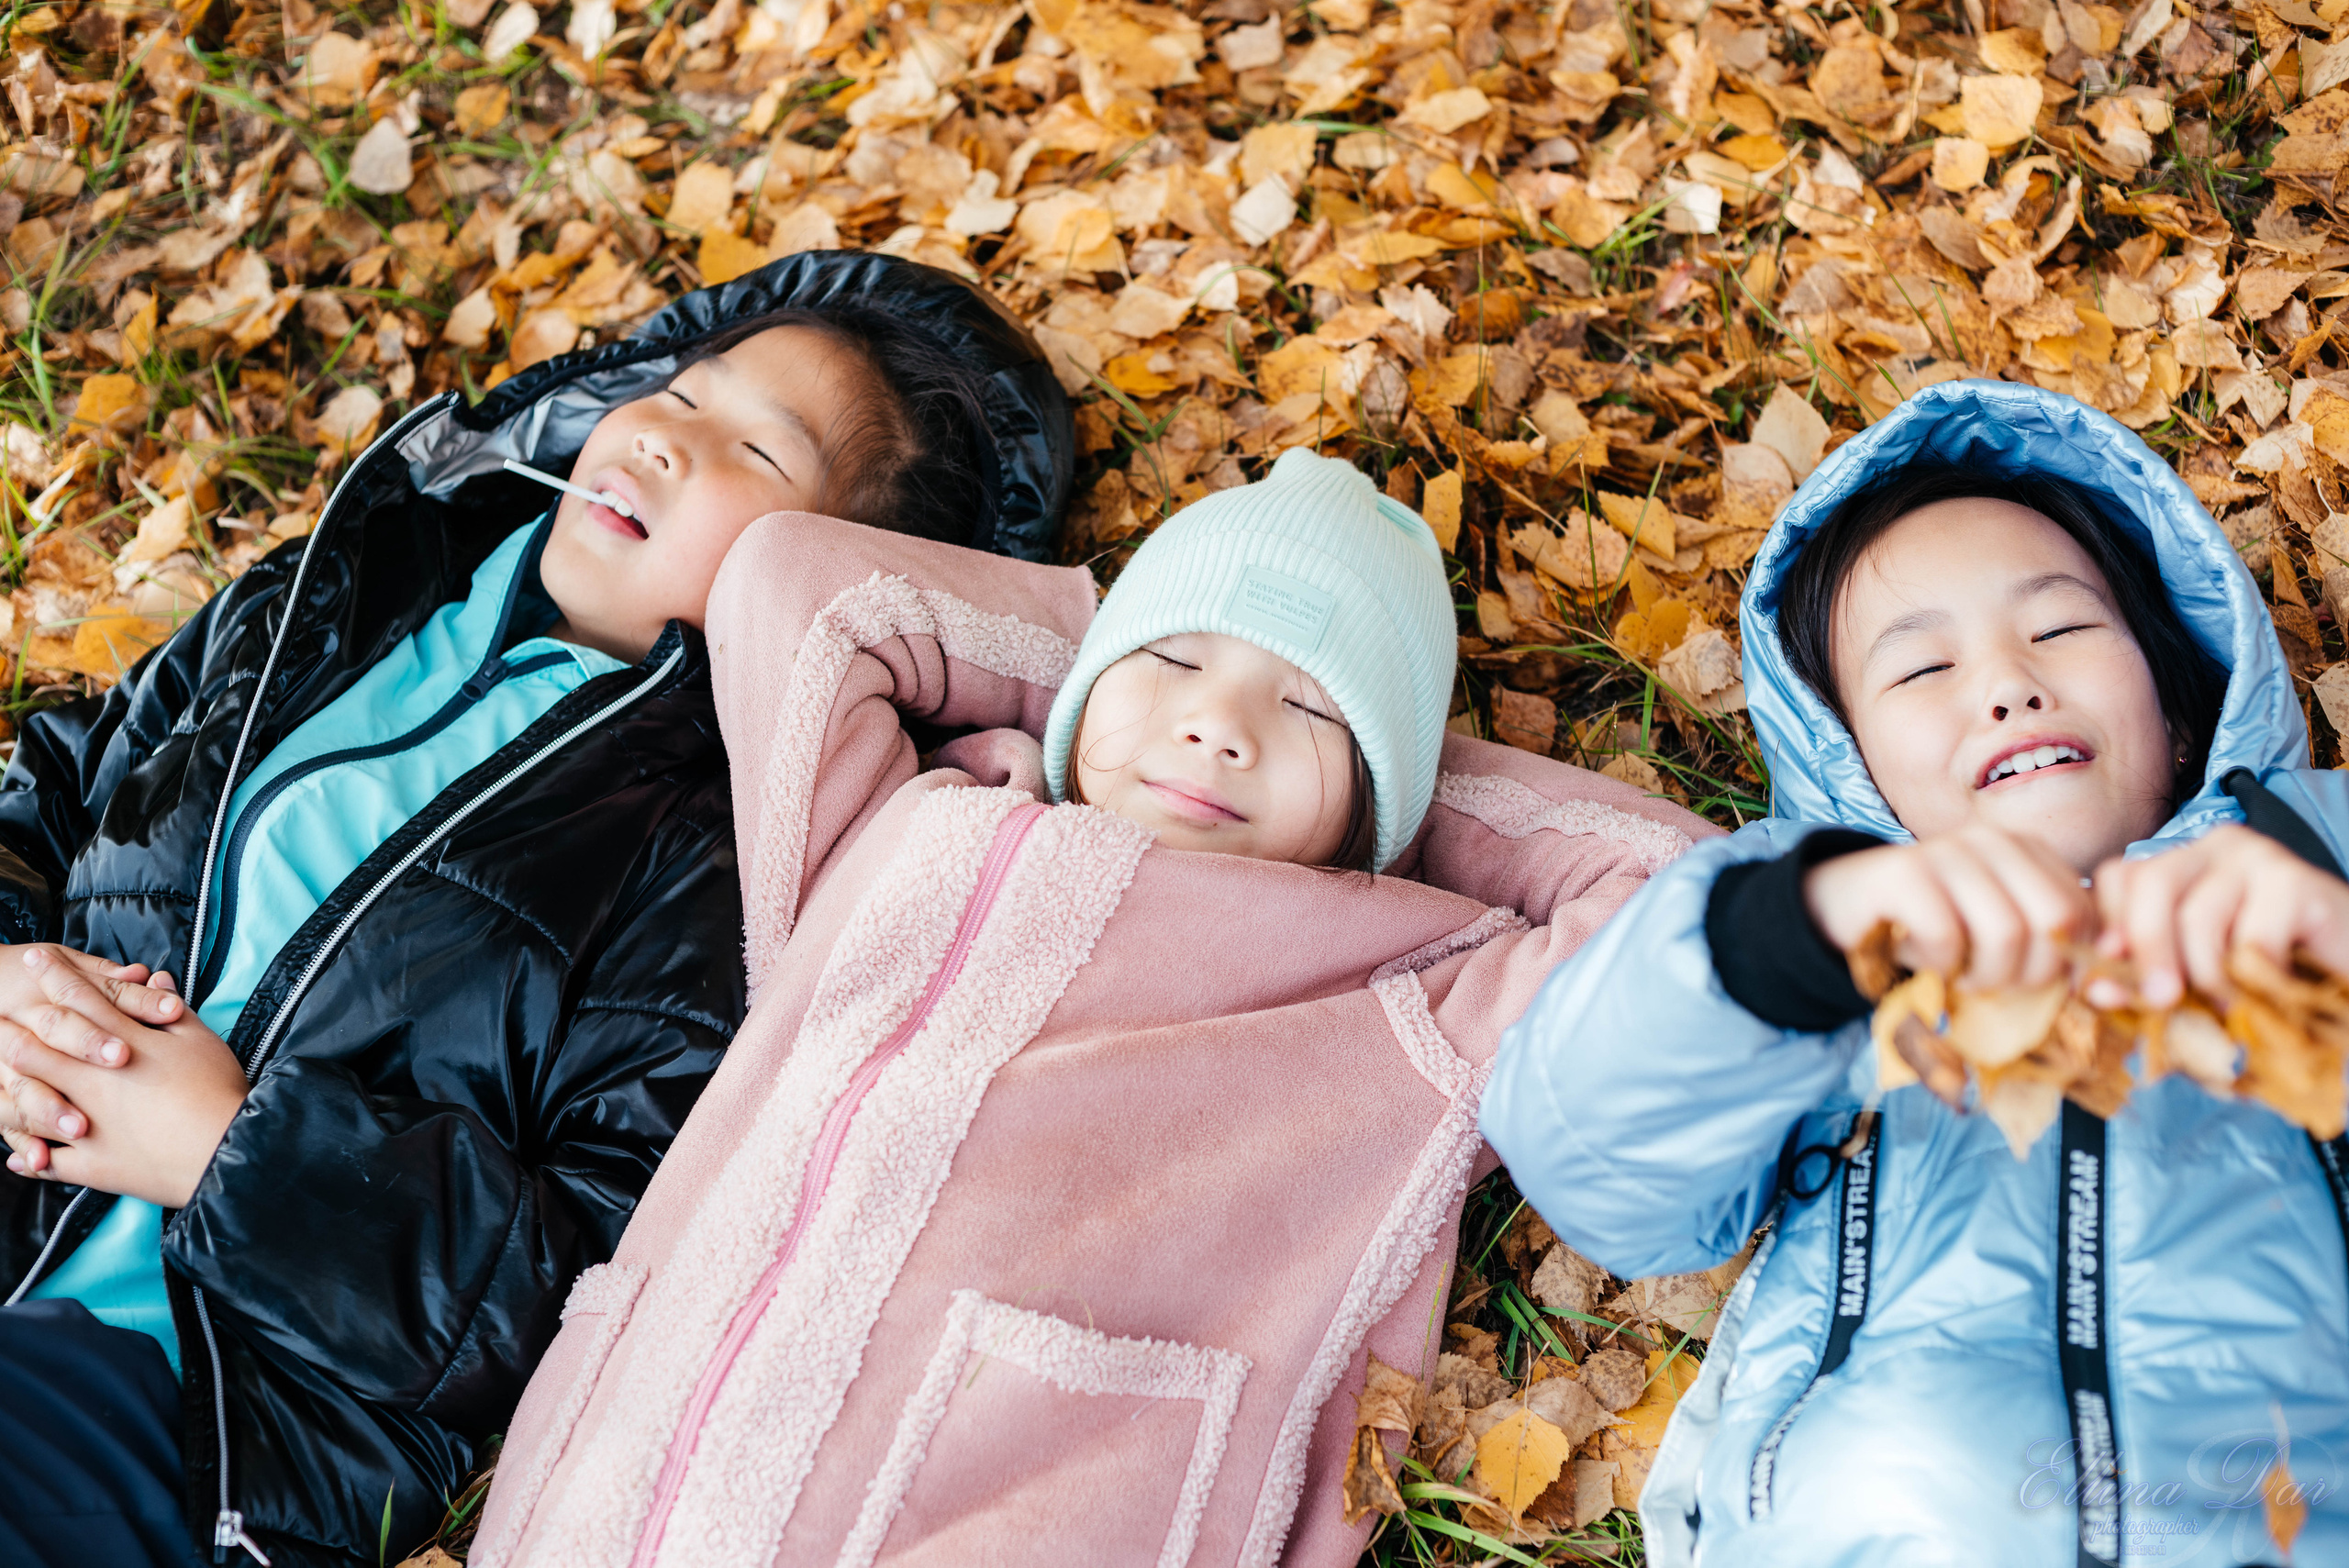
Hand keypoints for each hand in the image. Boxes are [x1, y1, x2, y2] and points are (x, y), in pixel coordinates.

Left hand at [0, 947, 246, 1206]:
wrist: (223, 1149)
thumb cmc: (216, 1090)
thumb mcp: (200, 1041)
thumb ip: (170, 1010)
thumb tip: (154, 980)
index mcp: (123, 1044)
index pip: (82, 1000)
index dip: (56, 975)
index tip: (33, 958)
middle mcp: (93, 1081)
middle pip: (39, 1048)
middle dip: (12, 1027)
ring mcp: (86, 1125)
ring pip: (33, 1104)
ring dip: (9, 1090)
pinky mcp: (92, 1165)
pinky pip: (50, 1162)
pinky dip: (31, 1157)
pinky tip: (19, 1157)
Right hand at [1803, 825, 2093, 989]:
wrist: (1843, 906)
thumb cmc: (1930, 926)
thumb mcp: (1995, 925)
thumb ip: (2043, 937)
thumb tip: (2096, 980)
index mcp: (2026, 850)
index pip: (2083, 911)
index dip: (2070, 963)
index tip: (2036, 988)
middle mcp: (1992, 841)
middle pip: (2053, 921)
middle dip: (2031, 974)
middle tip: (1993, 986)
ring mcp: (1946, 852)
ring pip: (2006, 933)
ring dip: (1982, 975)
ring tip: (1957, 975)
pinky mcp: (1903, 874)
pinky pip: (1947, 937)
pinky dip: (1937, 965)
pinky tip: (1919, 957)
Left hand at [2088, 824, 2348, 1007]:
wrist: (2344, 987)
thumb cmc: (2263, 983)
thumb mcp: (2191, 980)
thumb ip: (2143, 980)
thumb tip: (2094, 991)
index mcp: (2181, 863)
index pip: (2116, 878)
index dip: (2110, 933)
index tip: (2113, 984)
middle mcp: (2216, 848)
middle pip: (2149, 885)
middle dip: (2148, 953)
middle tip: (2161, 1002)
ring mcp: (2260, 858)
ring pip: (2198, 918)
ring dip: (2208, 978)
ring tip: (2231, 1005)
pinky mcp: (2299, 884)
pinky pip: (2250, 940)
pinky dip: (2253, 981)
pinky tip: (2270, 993)